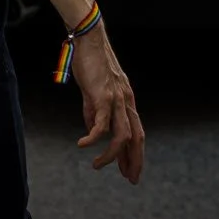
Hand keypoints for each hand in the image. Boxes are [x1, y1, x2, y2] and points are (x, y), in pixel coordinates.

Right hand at [69, 24, 144, 183]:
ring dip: (111, 155)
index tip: (130, 169)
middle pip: (136, 138)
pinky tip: (82, 145)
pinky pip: (101, 124)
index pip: (136, 132)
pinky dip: (92, 138)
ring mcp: (116, 99)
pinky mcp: (102, 96)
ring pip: (121, 136)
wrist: (88, 39)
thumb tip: (92, 130)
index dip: (135, 153)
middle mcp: (126, 102)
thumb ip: (93, 110)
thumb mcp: (94, 90)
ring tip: (96, 166)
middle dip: (134, 161)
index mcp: (126, 100)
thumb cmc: (90, 62)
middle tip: (131, 179)